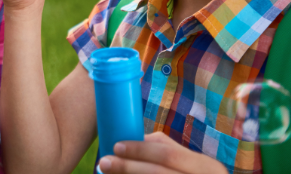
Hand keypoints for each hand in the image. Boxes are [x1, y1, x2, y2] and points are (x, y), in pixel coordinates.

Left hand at [98, 132, 228, 173]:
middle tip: (103, 162)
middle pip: (157, 173)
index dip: (139, 150)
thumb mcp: (192, 164)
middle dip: (128, 167)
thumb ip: (166, 149)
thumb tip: (131, 141)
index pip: (167, 154)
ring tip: (107, 173)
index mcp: (207, 167)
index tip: (116, 146)